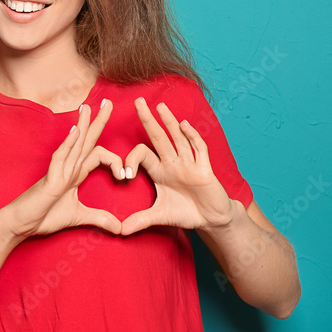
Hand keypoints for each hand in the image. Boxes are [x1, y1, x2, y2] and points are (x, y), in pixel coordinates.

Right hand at [0, 99, 123, 239]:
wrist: (20, 224)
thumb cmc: (43, 216)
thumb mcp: (78, 217)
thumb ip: (99, 219)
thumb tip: (119, 228)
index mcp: (75, 173)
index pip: (98, 155)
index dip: (115, 162)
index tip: (126, 176)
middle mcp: (68, 167)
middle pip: (86, 140)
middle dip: (98, 121)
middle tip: (108, 102)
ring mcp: (58, 171)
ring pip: (74, 143)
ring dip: (83, 124)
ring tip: (89, 106)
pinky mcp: (50, 179)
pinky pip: (60, 157)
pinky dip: (68, 144)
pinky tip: (76, 130)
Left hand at [120, 98, 233, 235]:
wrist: (212, 219)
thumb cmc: (186, 213)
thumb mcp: (160, 217)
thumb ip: (140, 220)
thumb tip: (119, 231)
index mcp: (160, 170)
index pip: (142, 155)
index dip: (131, 160)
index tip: (124, 176)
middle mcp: (173, 162)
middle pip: (159, 137)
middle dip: (148, 119)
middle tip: (138, 101)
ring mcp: (189, 163)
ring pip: (178, 138)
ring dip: (170, 122)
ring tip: (160, 106)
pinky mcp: (204, 169)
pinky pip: (199, 149)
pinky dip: (192, 138)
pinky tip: (184, 126)